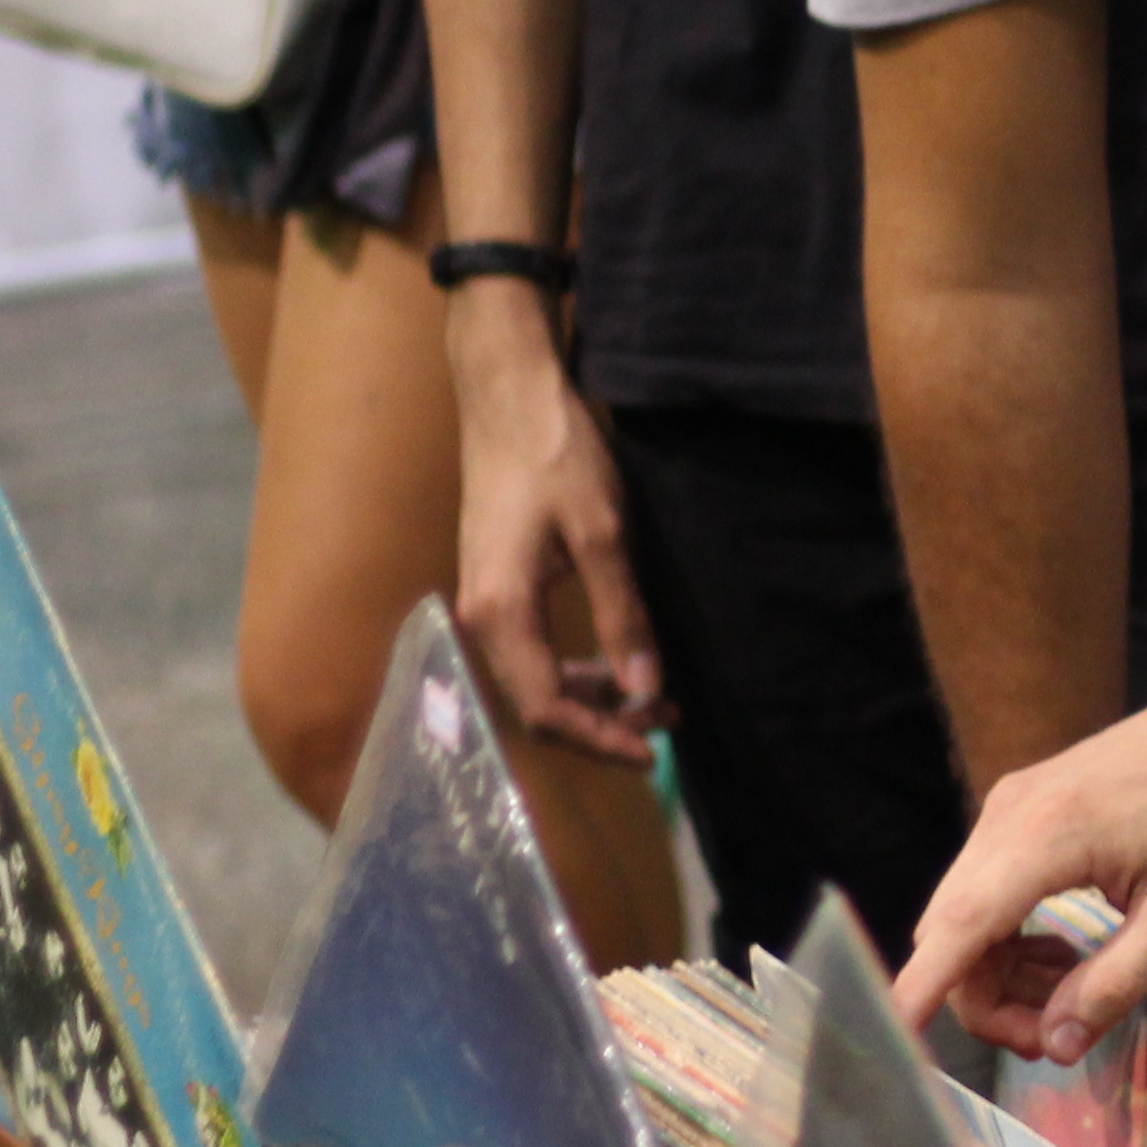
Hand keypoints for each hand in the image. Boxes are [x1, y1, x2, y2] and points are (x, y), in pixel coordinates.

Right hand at [446, 293, 666, 766]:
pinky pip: (535, 651)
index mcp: (501, 613)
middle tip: (664, 727)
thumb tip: (646, 688)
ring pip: (537, 679)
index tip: (651, 750)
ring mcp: (486, 604)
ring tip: (656, 699)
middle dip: (601, 724)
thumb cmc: (556, 456)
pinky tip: (620, 663)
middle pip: (537, 704)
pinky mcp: (498, 588)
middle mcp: (482, 620)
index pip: (546, 707)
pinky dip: (578, 668)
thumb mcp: (603, 534)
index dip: (599, 738)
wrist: (508, 396)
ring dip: (594, 698)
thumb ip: (624, 614)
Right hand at [891, 700, 1146, 1059]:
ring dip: (1001, 975)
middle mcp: (1006, 819)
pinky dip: (1009, 939)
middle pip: (952, 933)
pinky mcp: (1015, 813)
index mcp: (1046, 836)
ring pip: (963, 918)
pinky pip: (985, 893)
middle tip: (1058, 1035)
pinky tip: (1062, 955)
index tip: (893, 1038)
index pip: (959, 925)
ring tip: (1072, 997)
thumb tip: (1058, 1045)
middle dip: (989, 1002)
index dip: (921, 988)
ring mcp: (1005, 811)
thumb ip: (1115, 982)